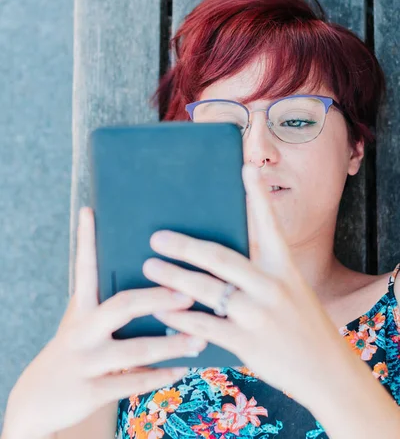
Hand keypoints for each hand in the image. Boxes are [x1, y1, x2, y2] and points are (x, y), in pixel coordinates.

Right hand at [2, 208, 205, 438]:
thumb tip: (151, 275)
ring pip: (134, 351)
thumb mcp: (82, 323)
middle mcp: (81, 331)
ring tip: (199, 339)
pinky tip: (182, 370)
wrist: (37, 400)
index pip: (85, 268)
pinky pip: (132, 383)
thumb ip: (107, 302)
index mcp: (80, 309)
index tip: (91, 212)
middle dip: (158, 299)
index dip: (86, 240)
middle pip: (123, 306)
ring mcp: (85, 361)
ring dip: (170, 344)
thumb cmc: (75, 350)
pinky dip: (159, 377)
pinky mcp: (90, 390)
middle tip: (187, 293)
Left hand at [142, 163, 349, 407]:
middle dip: (184, 246)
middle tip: (156, 237)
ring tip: (149, 267)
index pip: (268, 223)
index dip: (256, 195)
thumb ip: (259, 271)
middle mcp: (271, 285)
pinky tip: (162, 310)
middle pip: (219, 257)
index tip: (246, 167)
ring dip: (173, 277)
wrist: (327, 370)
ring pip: (206, 290)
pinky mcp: (248, 343)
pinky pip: (205, 326)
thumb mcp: (289, 288)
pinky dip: (181, 317)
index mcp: (284, 266)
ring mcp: (259, 315)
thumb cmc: (302, 323)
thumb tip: (217, 255)